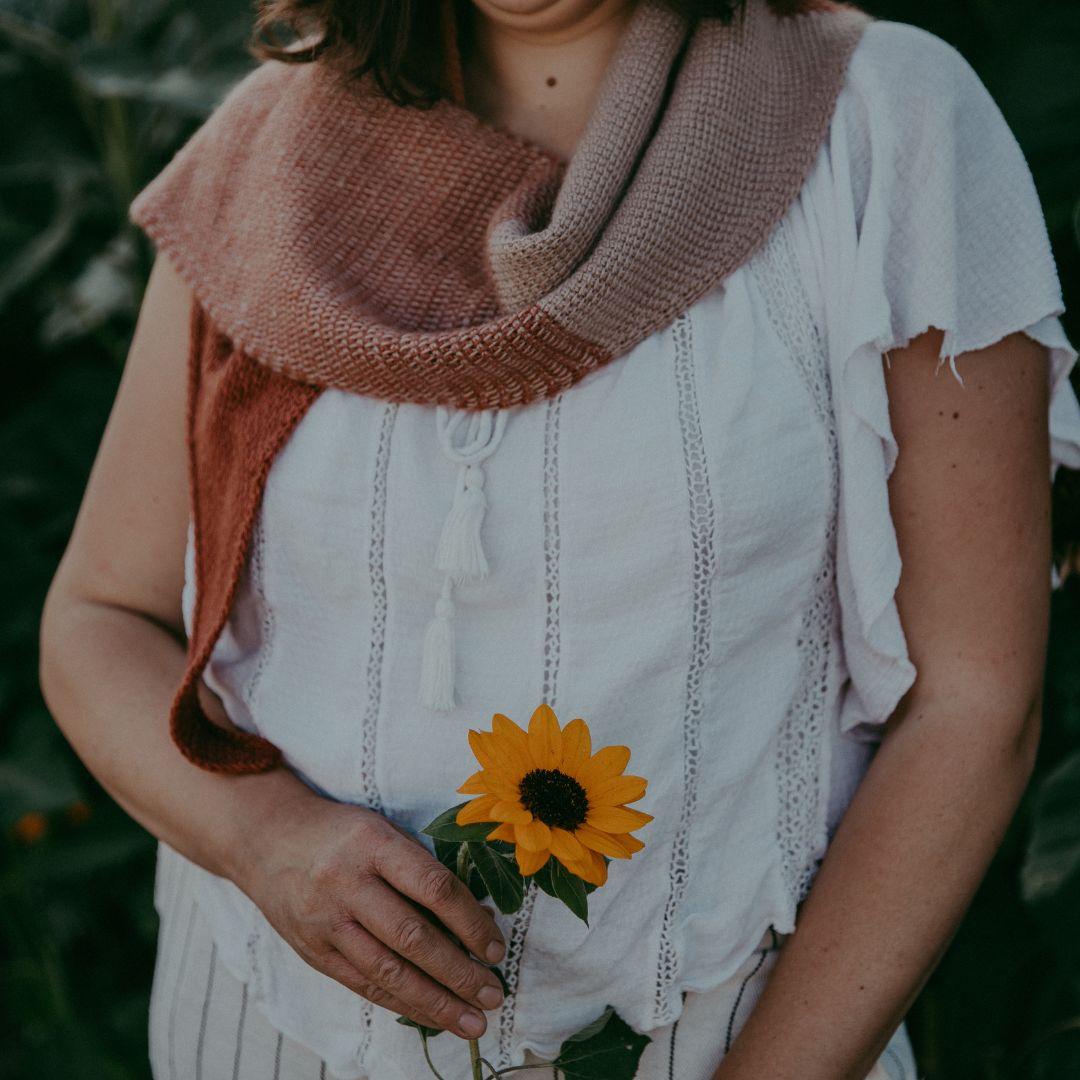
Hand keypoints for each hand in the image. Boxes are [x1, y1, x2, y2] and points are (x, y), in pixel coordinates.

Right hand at [234, 790, 507, 1039]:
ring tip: (471, 1022)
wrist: (268, 839)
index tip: (496, 948)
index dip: (471, 922)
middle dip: (459, 973)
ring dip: (435, 1002)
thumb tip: (475, 917)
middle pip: (413, 937)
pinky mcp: (313, 951)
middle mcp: (347, 883)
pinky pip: (364, 984)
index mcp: (374, 844)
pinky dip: (402, 1004)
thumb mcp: (383, 830)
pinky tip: (431, 1016)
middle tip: (493, 994)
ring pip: (388, 971)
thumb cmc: (342, 833)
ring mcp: (326, 921)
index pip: (433, 888)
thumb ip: (421, 867)